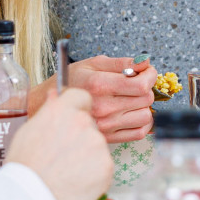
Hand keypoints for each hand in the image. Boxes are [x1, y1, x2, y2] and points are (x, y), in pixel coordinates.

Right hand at [6, 87, 111, 199]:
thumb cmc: (24, 169)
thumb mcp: (28, 132)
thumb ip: (48, 114)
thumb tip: (56, 97)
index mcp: (61, 110)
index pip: (82, 96)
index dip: (78, 109)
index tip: (74, 121)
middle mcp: (83, 122)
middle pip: (90, 125)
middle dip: (81, 138)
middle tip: (64, 157)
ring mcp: (97, 144)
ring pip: (97, 147)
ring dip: (88, 157)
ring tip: (67, 173)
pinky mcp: (107, 166)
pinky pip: (103, 166)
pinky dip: (94, 175)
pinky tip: (76, 183)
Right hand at [29, 55, 155, 142]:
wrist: (50, 106)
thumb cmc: (71, 81)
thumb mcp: (93, 63)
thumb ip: (122, 62)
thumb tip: (145, 62)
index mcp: (99, 85)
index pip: (141, 85)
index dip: (150, 76)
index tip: (147, 71)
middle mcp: (103, 107)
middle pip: (146, 99)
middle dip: (146, 88)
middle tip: (137, 83)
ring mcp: (106, 125)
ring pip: (146, 116)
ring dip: (144, 105)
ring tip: (132, 98)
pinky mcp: (108, 138)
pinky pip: (139, 132)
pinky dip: (141, 122)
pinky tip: (132, 112)